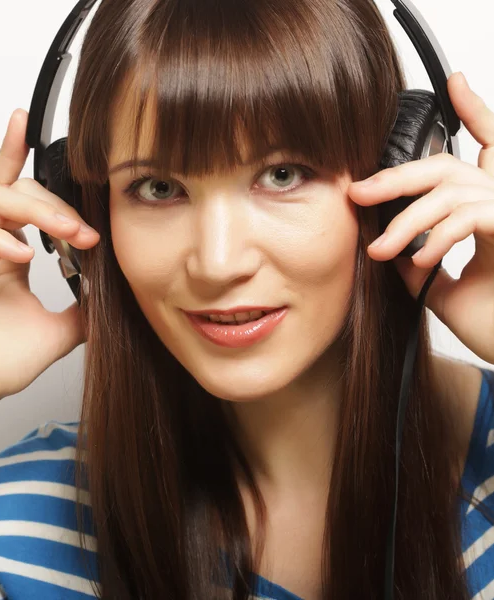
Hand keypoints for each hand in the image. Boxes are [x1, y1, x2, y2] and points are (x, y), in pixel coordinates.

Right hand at [0, 109, 99, 437]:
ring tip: (70, 235)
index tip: (46, 137)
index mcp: (10, 253)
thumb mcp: (62, 328)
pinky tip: (25, 257)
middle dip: (55, 203)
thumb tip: (115, 294)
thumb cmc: (1, 362)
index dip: (20, 156)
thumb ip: (85, 306)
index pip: (17, 194)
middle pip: (14, 190)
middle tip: (86, 230)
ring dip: (38, 212)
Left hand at [347, 72, 493, 363]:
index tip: (454, 84)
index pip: (485, 151)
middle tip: (359, 191)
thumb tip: (391, 247)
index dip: (475, 113)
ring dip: (407, 222)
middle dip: (399, 176)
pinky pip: (471, 215)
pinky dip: (438, 236)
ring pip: (451, 191)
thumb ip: (419, 263)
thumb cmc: (492, 324)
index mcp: (492, 211)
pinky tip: (421, 261)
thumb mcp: (443, 289)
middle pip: (450, 165)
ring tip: (380, 250)